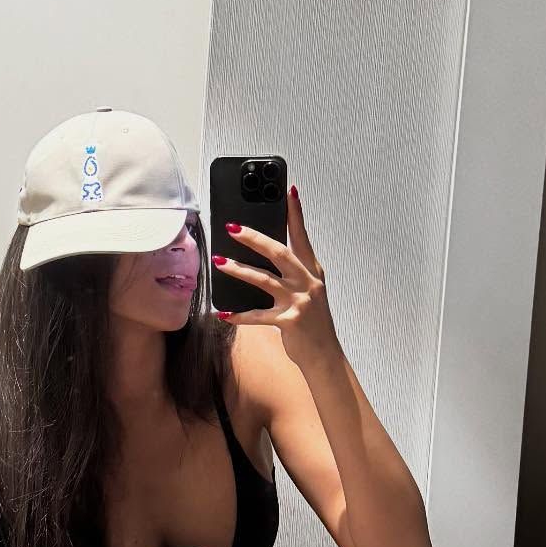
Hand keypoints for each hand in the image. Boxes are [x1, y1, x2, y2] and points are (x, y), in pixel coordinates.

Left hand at [213, 182, 339, 369]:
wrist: (325, 356)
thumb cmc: (312, 322)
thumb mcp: (308, 292)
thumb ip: (292, 274)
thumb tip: (265, 255)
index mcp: (312, 272)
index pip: (302, 237)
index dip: (296, 214)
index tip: (289, 191)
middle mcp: (308, 283)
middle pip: (279, 253)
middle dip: (255, 238)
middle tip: (233, 227)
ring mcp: (299, 302)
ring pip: (265, 280)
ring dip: (240, 270)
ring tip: (220, 262)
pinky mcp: (289, 321)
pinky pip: (258, 316)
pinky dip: (239, 315)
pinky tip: (223, 313)